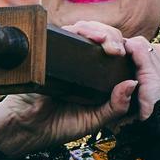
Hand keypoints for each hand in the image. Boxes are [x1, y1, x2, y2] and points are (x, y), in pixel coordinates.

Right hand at [0, 21, 159, 158]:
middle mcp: (83, 62)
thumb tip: (133, 84)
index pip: (116, 55)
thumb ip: (116, 106)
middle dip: (114, 38)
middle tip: (118, 49)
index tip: (130, 56)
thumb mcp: (95, 119)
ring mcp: (67, 54)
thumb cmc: (61, 124)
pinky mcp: (50, 49)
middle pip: (105, 38)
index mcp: (97, 77)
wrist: (26, 129)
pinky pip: (67, 33)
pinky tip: (88, 36)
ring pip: (89, 31)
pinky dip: (80, 30)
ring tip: (108, 44)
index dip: (126, 51)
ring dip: (101, 32)